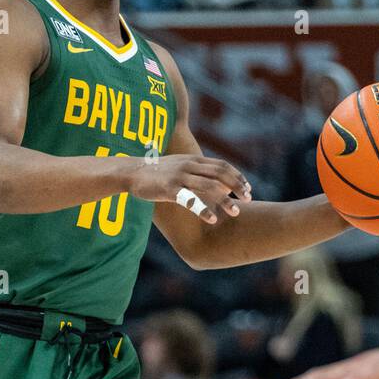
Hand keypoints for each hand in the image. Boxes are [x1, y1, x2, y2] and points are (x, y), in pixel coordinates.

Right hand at [127, 154, 250, 225]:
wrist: (131, 172)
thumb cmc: (156, 173)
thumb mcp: (179, 166)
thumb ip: (197, 172)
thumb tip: (216, 183)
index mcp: (193, 160)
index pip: (222, 165)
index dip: (237, 176)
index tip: (248, 189)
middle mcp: (189, 165)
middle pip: (220, 174)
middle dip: (237, 186)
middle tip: (248, 200)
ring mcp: (179, 176)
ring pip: (209, 186)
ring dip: (225, 200)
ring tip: (235, 213)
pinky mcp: (169, 189)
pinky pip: (190, 199)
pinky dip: (203, 209)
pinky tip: (212, 219)